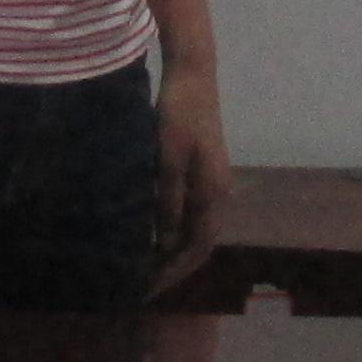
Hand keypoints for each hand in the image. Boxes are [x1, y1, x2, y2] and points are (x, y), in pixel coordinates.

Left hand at [150, 64, 232, 293]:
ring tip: (144, 260)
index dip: (175, 272)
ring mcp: (212, 178)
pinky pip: (191, 209)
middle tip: (142, 281)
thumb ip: (169, 203)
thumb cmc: (179, 115)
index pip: (199, 248)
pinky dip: (174, 226)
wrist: (192, 73)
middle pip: (200, 241)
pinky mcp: (202, 167)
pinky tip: (152, 227)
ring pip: (195, 226)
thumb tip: (165, 244)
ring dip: (174, 247)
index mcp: (214, 192)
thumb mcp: (168, 161)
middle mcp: (218, 190)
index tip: (147, 288)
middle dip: (174, 265)